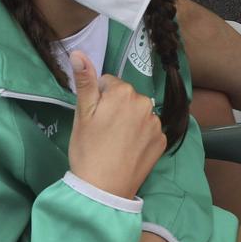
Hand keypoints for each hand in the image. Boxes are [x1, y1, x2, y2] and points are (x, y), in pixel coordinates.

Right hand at [67, 51, 166, 199]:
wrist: (103, 189)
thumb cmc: (87, 150)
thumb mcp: (82, 114)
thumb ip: (84, 81)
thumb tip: (78, 52)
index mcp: (124, 92)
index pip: (109, 83)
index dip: (99, 98)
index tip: (94, 117)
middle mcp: (145, 103)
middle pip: (127, 97)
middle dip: (116, 108)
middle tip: (102, 131)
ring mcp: (156, 123)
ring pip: (139, 113)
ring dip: (130, 121)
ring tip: (114, 142)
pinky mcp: (162, 141)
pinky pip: (149, 130)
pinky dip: (140, 136)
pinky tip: (128, 150)